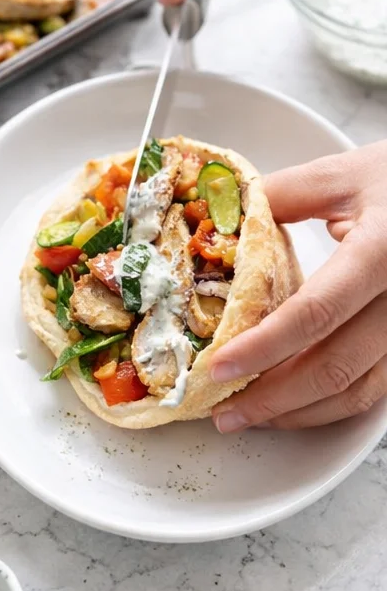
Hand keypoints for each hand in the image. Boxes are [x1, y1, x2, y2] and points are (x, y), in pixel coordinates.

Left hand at [210, 142, 386, 429]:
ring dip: (301, 412)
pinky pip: (375, 389)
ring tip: (252, 416)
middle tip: (224, 413)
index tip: (219, 366)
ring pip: (358, 391)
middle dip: (274, 398)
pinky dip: (331, 404)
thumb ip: (283, 194)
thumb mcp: (343, 174)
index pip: (317, 312)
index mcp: (380, 252)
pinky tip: (295, 404)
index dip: (264, 345)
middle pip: (335, 366)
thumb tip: (222, 217)